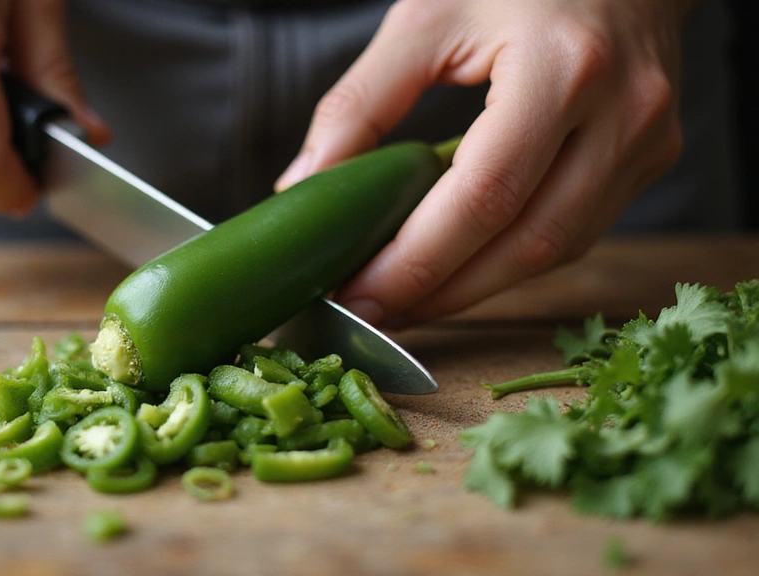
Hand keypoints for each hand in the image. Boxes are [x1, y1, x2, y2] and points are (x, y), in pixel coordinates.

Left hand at [277, 0, 694, 324]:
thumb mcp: (425, 18)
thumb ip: (359, 103)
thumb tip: (303, 186)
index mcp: (563, 68)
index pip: (484, 196)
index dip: (416, 262)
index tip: (355, 293)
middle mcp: (623, 113)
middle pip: (526, 243)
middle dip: (441, 293)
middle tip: (370, 312)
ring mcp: (647, 142)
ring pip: (556, 251)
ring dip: (474, 289)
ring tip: (405, 300)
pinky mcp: (651, 159)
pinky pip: (576, 233)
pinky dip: (510, 261)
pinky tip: (459, 268)